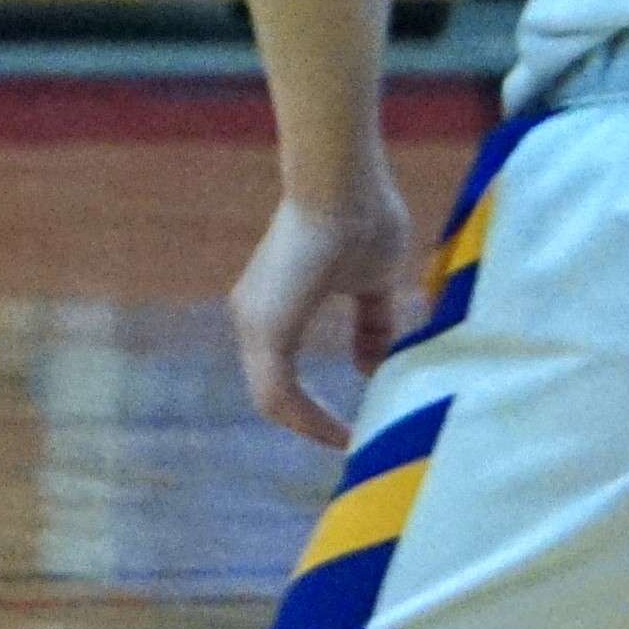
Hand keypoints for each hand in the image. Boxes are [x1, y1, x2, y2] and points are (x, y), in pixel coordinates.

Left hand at [229, 167, 422, 446]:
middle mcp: (253, 317)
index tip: (350, 430)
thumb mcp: (375, 283)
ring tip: (350, 446)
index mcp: (274, 308)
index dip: (313, 409)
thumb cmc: (362, 217)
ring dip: (311, 428)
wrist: (344, 183)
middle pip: (274, 394)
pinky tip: (342, 435)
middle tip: (349, 446)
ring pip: (272, 399)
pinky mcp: (265, 327)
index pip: (283, 376)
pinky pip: (278, 393)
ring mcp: (254, 321)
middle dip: (310, 424)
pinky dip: (309, 419)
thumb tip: (374, 367)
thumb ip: (373, 326)